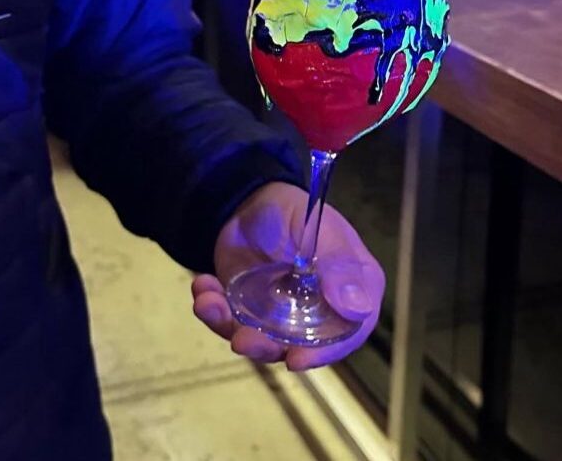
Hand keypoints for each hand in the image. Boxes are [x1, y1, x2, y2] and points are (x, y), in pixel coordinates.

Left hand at [192, 182, 384, 370]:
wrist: (252, 201)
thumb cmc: (297, 212)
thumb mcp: (321, 230)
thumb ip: (340, 267)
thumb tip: (358, 310)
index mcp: (347, 291)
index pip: (347, 333)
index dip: (325, 352)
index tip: (296, 359)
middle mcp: (316, 311)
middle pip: (299, 347)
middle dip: (265, 347)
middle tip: (241, 339)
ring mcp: (279, 315)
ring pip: (259, 340)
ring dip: (231, 328)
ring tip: (209, 305)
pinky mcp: (247, 311)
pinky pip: (228, 320)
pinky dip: (212, 308)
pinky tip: (203, 285)